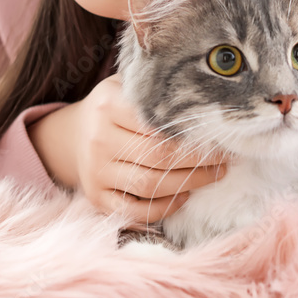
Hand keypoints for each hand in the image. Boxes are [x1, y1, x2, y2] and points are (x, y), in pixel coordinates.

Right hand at [71, 73, 233, 226]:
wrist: (73, 134)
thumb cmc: (116, 108)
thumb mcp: (128, 87)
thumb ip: (158, 90)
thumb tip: (210, 98)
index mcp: (109, 105)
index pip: (158, 123)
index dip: (194, 134)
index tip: (220, 137)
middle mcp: (99, 138)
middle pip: (158, 156)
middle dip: (199, 162)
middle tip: (225, 161)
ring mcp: (96, 171)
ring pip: (149, 185)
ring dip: (188, 184)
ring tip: (213, 177)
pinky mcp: (96, 196)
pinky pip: (133, 211)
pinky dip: (162, 209)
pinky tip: (182, 197)